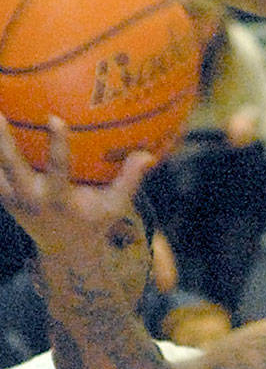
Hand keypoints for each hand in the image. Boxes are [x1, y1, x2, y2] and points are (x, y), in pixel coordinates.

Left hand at [0, 117, 151, 261]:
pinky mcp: (4, 197)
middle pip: (12, 168)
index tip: (55, 118)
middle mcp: (31, 199)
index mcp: (59, 200)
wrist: (64, 250)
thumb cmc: (94, 221)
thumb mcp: (115, 205)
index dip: (57, 143)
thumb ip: (129, 179)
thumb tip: (148, 154)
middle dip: (4, 143)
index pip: (57, 169)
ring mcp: (13, 199)